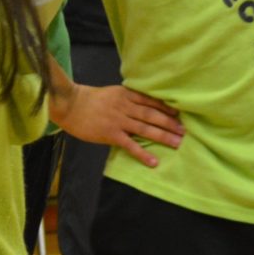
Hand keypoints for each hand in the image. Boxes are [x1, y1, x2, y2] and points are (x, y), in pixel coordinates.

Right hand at [50, 82, 184, 166]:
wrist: (69, 105)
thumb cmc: (89, 99)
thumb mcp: (112, 93)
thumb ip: (127, 98)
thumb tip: (145, 104)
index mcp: (126, 94)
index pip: (151, 101)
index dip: (166, 108)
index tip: (179, 115)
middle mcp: (125, 107)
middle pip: (152, 115)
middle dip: (170, 123)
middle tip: (184, 131)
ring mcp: (118, 121)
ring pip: (145, 129)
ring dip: (163, 136)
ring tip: (177, 143)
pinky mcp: (110, 134)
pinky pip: (130, 145)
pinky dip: (143, 154)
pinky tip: (154, 161)